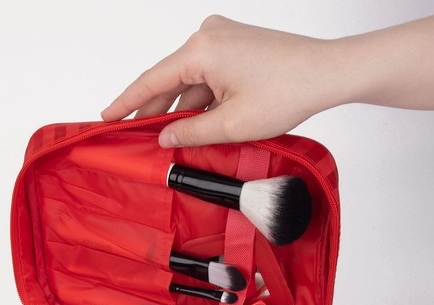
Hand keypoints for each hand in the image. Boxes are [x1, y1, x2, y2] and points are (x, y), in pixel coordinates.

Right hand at [101, 15, 343, 147]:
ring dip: (181, 110)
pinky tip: (195, 125)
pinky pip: (208, 76)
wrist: (327, 74)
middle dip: (153, 111)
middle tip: (133, 136)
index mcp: (200, 50)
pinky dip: (201, 100)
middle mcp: (208, 36)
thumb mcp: (230, 125)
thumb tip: (165, 138)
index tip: (106, 117)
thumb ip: (190, 133)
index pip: (151, 81)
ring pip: (191, 81)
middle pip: (169, 80)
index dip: (126, 103)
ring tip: (167, 139)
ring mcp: (224, 38)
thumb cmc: (287, 92)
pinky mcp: (237, 46)